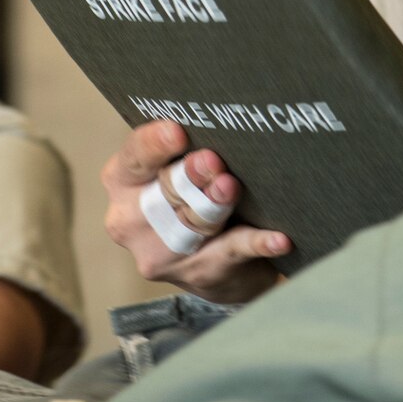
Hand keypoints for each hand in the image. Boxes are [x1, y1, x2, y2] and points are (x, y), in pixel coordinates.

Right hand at [100, 120, 288, 302]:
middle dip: (190, 176)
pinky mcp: (202, 273)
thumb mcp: (180, 168)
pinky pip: (233, 253)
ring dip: (215, 205)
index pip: (134, 157)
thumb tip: (218, 129)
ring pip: (193, 224)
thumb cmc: (194, 198)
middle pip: (163, 192)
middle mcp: (131, 220)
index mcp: (123, 181)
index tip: (177, 132)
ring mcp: (162, 254)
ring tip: (232, 189)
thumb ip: (188, 148)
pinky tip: (278, 239)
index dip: (154, 144)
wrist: (219, 265)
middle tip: (213, 161)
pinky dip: (258, 243)